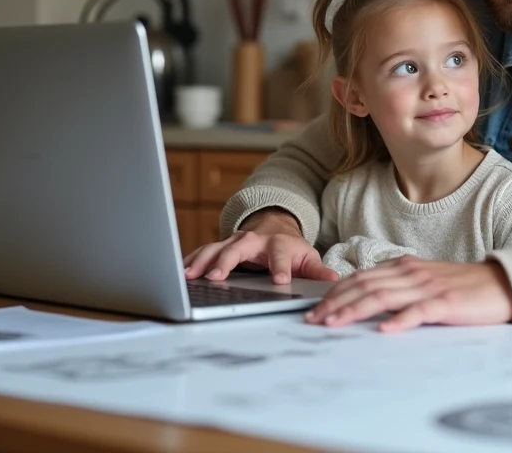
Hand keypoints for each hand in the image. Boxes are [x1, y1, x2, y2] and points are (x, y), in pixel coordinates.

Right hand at [182, 209, 338, 284]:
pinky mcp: (220, 245)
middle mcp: (253, 240)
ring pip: (215, 248)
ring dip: (202, 261)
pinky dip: (191, 260)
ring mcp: (234, 241)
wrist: (275, 228)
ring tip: (189, 275)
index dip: (280, 269)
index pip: (280, 257)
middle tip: (218, 277)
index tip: (280, 282)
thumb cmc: (291, 249)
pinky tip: (178, 272)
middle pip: (238, 248)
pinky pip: (203, 251)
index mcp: (278, 244)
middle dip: (227, 261)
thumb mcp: (308, 258)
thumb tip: (333, 280)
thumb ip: (318, 271)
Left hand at [304, 256, 511, 331]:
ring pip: (383, 296)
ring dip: (355, 310)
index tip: (316, 309)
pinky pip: (419, 311)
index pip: (361, 277)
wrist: (503, 284)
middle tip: (313, 320)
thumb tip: (368, 302)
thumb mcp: (425, 282)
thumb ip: (399, 288)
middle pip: (364, 286)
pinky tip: (385, 330)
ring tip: (334, 323)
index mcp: (405, 267)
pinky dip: (400, 320)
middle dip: (335, 303)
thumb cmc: (464, 287)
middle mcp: (412, 273)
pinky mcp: (447, 303)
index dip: (335, 293)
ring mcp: (428, 287)